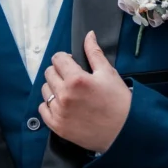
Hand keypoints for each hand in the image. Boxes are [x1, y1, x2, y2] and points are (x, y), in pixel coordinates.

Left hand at [39, 30, 131, 153]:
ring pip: (45, 90)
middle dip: (59, 71)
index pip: (58, 59)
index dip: (65, 58)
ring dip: (54, 87)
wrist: (124, 132)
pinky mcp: (57, 126)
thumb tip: (88, 35)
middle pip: (49, 73)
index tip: (72, 63)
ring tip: (69, 92)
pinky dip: (50, 105)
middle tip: (72, 78)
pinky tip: (63, 105)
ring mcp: (59, 112)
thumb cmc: (119, 102)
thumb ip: (94, 53)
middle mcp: (64, 95)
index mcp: (76, 79)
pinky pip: (43, 109)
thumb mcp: (108, 73)